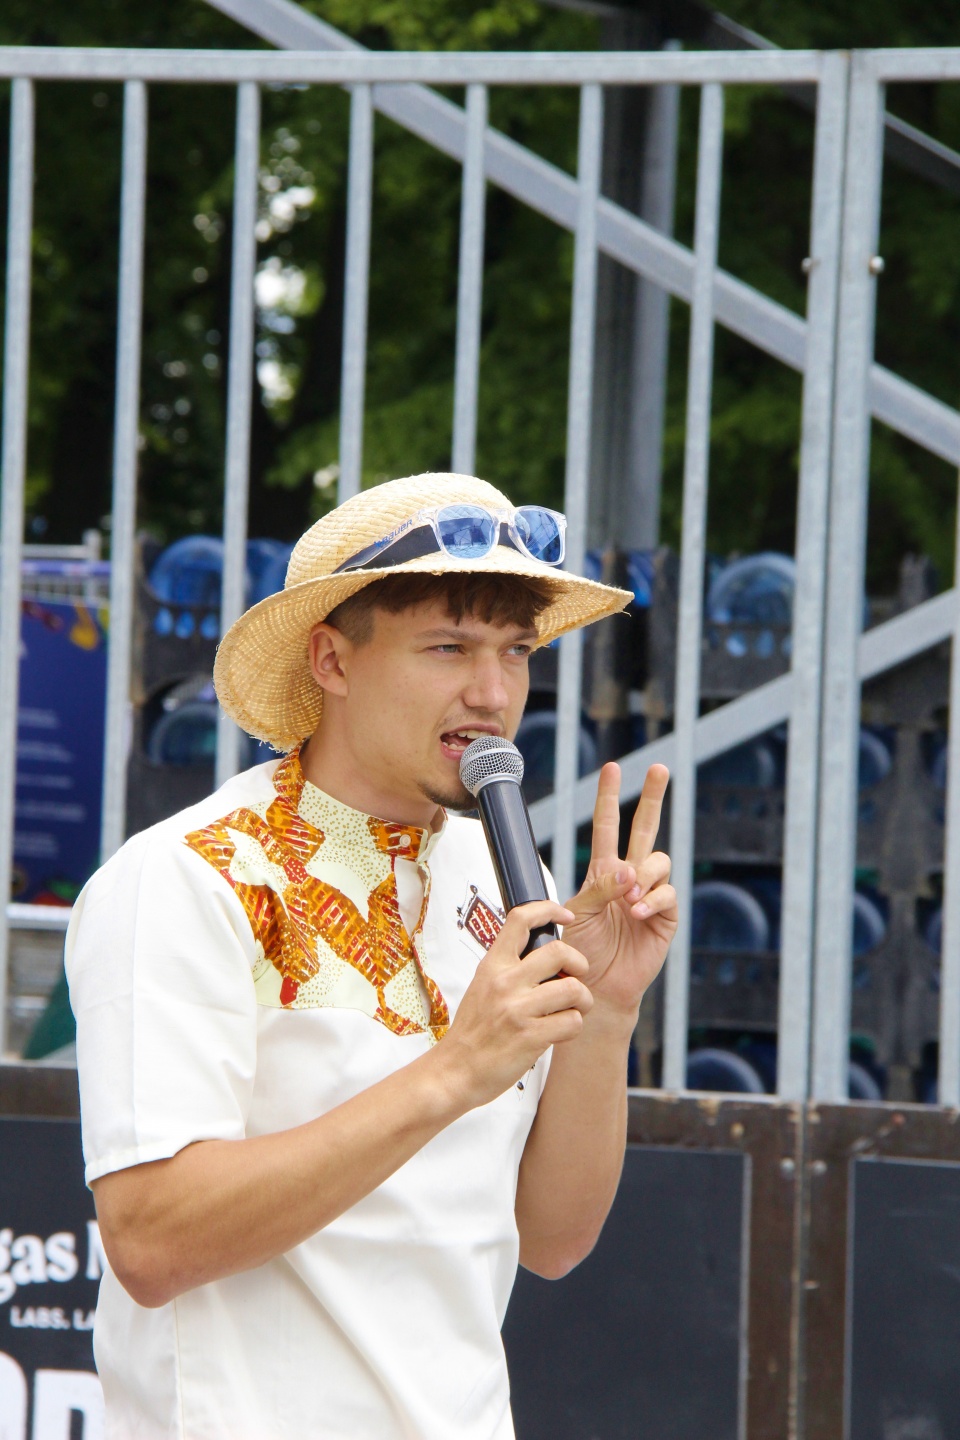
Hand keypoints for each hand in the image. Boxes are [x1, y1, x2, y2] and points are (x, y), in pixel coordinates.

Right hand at [439, 899, 591, 1107]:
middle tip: (576, 978)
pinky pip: (573, 1022)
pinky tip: (559, 1032)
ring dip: (582, 1001)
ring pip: (574, 989)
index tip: (566, 916)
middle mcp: (505, 982)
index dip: (549, 909)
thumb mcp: (483, 986)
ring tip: (572, 1009)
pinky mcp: (531, 1037)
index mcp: (493, 965)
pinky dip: (573, 1027)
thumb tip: (546, 953)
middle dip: (580, 964)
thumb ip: (510, 968)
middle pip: (560, 952)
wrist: (455, 1071)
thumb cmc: (473, 1030)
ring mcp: (518, 1009)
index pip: (521, 919)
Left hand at [561, 763, 676, 1019]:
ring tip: (627, 898)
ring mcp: (650, 895)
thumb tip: (627, 870)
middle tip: (657, 768)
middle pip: (645, 829)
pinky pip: (666, 894)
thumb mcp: (577, 913)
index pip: (607, 827)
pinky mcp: (666, 917)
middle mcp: (630, 878)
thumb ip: (599, 888)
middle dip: (652, 797)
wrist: (595, 987)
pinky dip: (651, 899)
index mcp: (604, 872)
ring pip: (658, 861)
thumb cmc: (580, 952)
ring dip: (643, 873)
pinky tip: (636, 911)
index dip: (609, 798)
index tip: (611, 768)